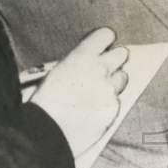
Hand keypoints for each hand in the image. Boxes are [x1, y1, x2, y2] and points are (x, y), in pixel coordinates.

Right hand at [30, 27, 128, 156]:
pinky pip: (116, 101)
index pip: (106, 35)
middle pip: (122, 54)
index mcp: (82, 56)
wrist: (45, 132)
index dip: (104, 41)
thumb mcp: (57, 72)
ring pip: (122, 78)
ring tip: (98, 92)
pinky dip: (108, 104)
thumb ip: (78, 63)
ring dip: (114, 82)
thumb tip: (88, 61)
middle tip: (105, 68)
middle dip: (114, 59)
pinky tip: (93, 111)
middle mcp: (100, 69)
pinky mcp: (113, 108)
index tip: (103, 45)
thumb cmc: (45, 102)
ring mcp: (109, 89)